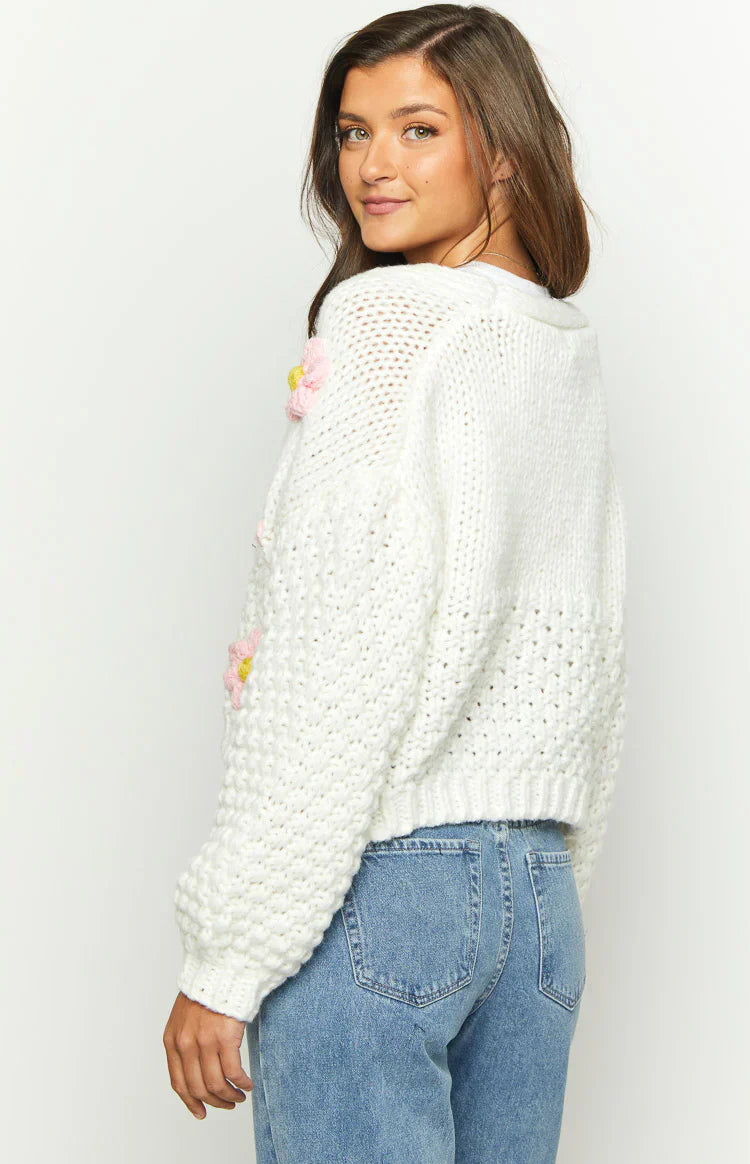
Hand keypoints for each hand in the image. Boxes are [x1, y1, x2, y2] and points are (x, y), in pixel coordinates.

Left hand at [163, 991, 253, 1118]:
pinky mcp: (225, 1038)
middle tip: (228, 1104)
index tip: (201, 1112)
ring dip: (229, 1096)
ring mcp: (205, 1042)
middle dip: (214, 1102)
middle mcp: (186, 1044)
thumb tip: (194, 1071)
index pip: (179, 1083)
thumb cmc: (206, 991)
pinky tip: (247, 1084)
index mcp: (172, 1041)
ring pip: (216, 1085)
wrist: (222, 969)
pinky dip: (241, 1084)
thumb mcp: (184, 1018)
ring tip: (239, 1096)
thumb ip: (185, 1043)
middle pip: (198, 1088)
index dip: (191, 1102)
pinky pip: (233, 1073)